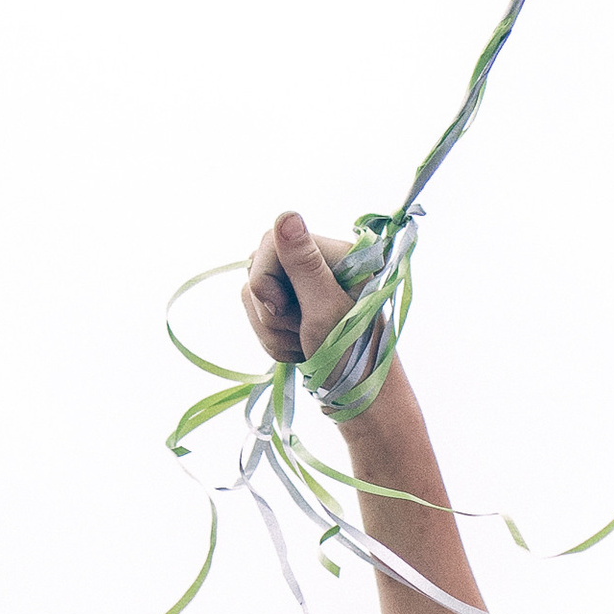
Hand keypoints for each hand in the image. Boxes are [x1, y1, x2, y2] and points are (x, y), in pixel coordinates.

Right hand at [242, 213, 355, 367]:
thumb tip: (286, 215)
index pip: (271, 242)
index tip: (283, 308)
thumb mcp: (325, 309)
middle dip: (271, 310)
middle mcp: (319, 263)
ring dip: (273, 330)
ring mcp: (304, 286)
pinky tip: (298, 350)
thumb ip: (303, 263)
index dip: (266, 278)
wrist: (358, 398)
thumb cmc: (351, 355)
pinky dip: (273, 339)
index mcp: (336, 253)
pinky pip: (258, 314)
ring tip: (304, 346)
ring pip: (255, 295)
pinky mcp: (293, 307)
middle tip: (302, 332)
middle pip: (258, 268)